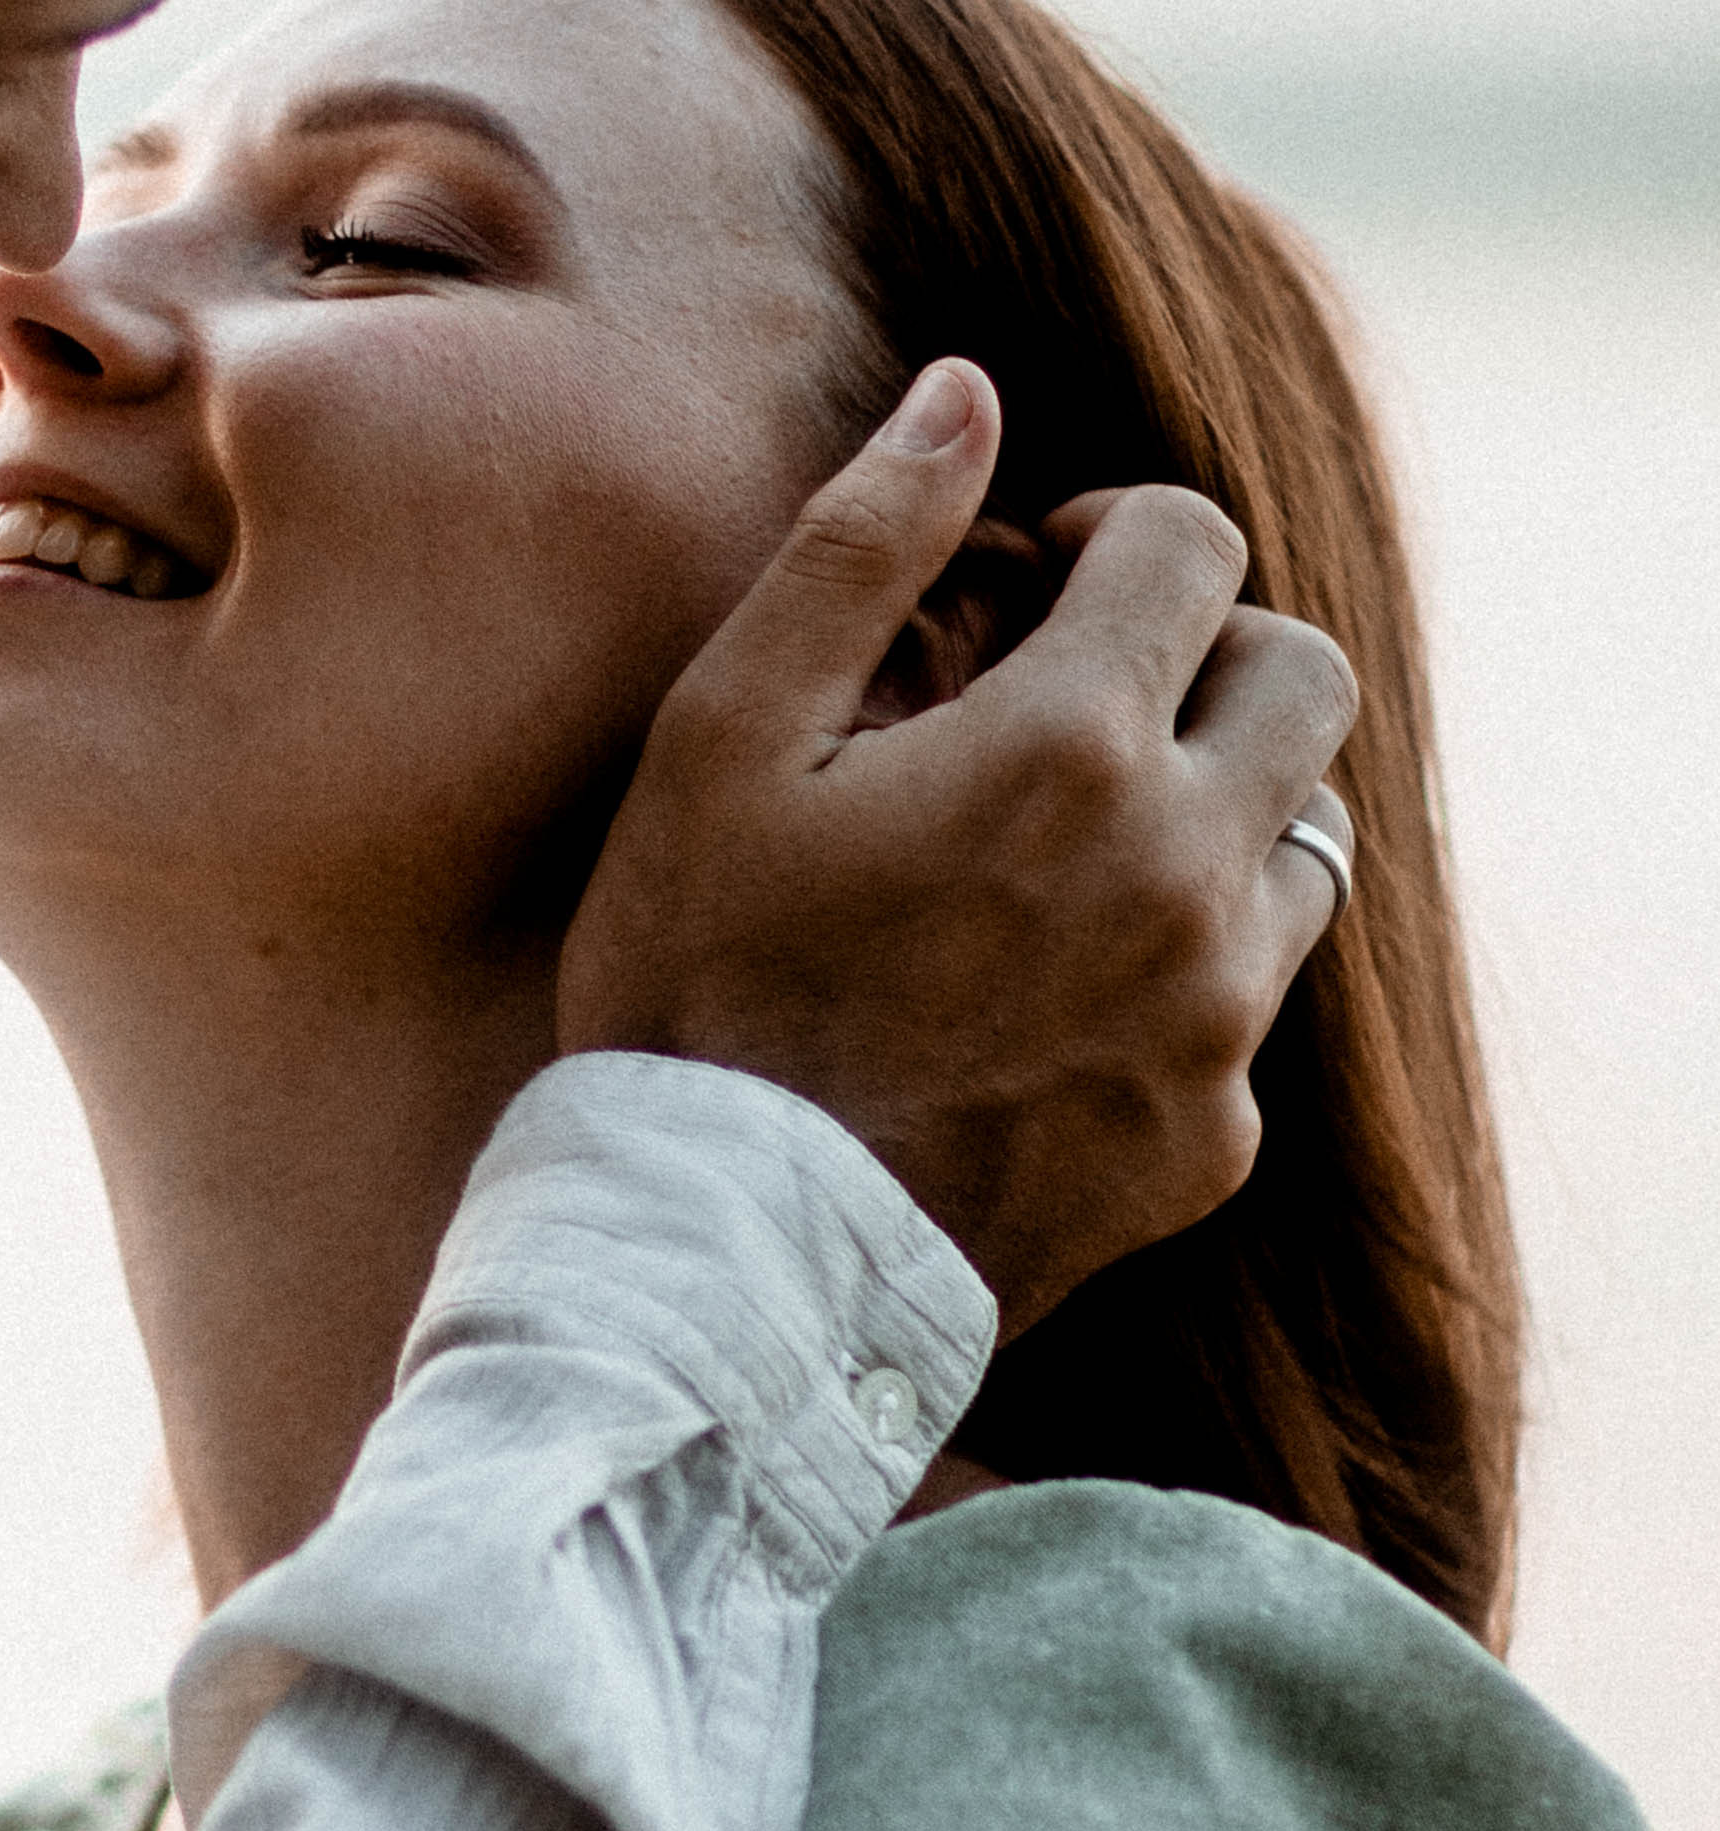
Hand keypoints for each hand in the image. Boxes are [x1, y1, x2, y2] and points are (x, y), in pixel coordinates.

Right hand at [556, 360, 1358, 1336]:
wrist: (721, 1265)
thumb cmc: (694, 989)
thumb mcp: (723, 741)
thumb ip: (861, 548)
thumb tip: (969, 392)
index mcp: (1068, 749)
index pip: (1193, 546)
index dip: (1115, 534)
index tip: (1043, 585)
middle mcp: (1183, 877)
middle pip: (1304, 680)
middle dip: (1210, 653)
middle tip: (1092, 702)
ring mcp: (1213, 1025)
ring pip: (1308, 845)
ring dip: (1220, 812)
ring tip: (1087, 859)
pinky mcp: (1209, 1144)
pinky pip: (1251, 1014)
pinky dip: (1187, 977)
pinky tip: (1062, 1011)